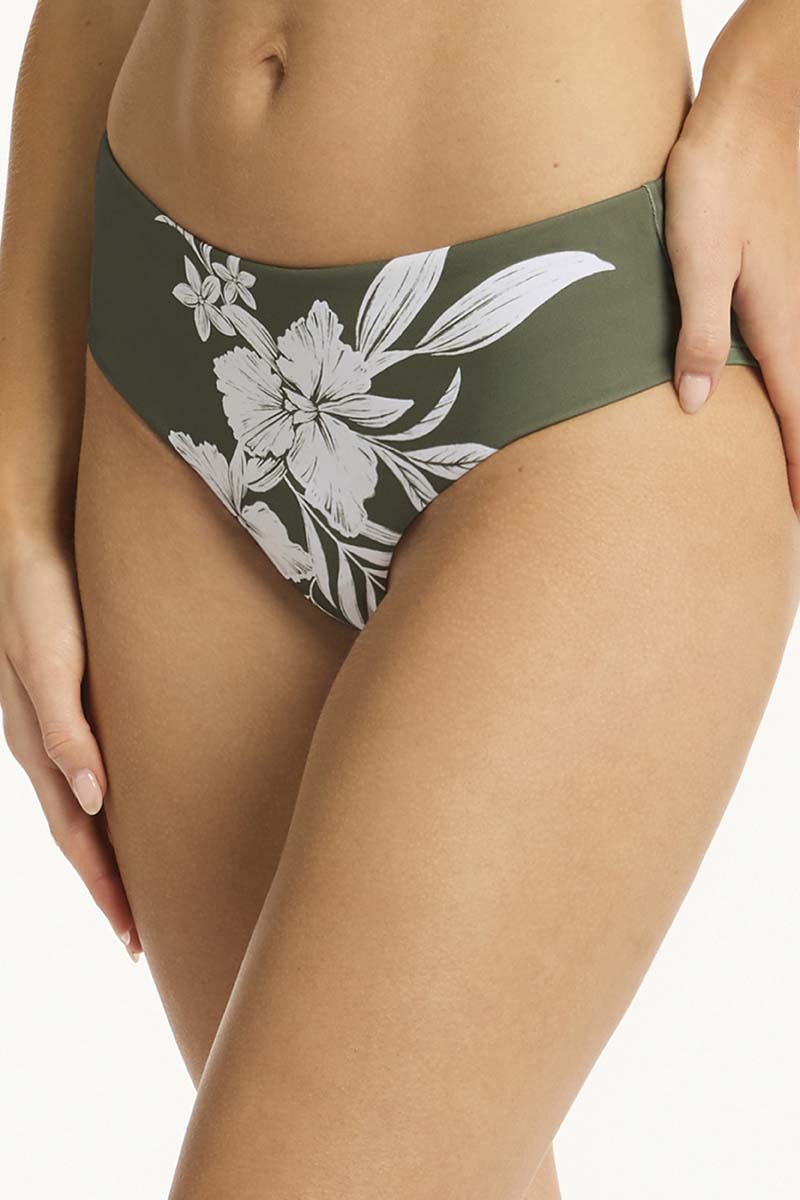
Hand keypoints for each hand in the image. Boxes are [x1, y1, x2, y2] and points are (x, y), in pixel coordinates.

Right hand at [0, 533, 142, 960]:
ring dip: (108, 850)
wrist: (31, 534)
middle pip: (80, 830)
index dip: (104, 886)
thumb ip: (67, 730)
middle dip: (108, 885)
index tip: (133, 937)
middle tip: (141, 936)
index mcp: (40, 742)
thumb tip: (94, 802)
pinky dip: (110, 803)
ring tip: (141, 886)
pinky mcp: (74, 695)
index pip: (76, 833)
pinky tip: (130, 805)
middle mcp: (47, 740)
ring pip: (84, 803)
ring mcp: (58, 720)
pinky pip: (90, 764)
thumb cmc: (40, 595)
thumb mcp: (51, 664)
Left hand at [662, 82, 799, 514]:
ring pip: (798, 374)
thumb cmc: (716, 177)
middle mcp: (796, 313)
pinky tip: (774, 388)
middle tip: (789, 505)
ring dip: (794, 417)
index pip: (796, 414)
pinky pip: (789, 345)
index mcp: (779, 322)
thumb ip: (698, 332)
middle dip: (799, 452)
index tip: (793, 513)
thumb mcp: (694, 258)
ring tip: (784, 462)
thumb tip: (696, 405)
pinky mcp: (783, 274)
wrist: (752, 108)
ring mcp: (795, 293)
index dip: (797, 467)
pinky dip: (787, 381)